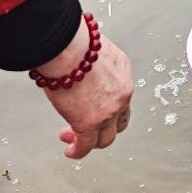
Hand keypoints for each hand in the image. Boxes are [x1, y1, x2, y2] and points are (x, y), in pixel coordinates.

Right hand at [36, 21, 133, 158]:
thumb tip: (78, 61)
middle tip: (86, 126)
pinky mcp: (89, 123)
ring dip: (90, 140)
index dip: (109, 106)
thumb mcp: (94, 48)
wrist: (68, 47)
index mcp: (123, 72)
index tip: (95, 106)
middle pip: (119, 121)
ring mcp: (107, 111)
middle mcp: (122, 94)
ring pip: (105, 137)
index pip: (122, 97)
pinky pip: (85, 145)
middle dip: (103, 126)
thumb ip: (92, 61)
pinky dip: (78, 151)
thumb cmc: (73, 41)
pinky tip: (70, 150)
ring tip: (72, 139)